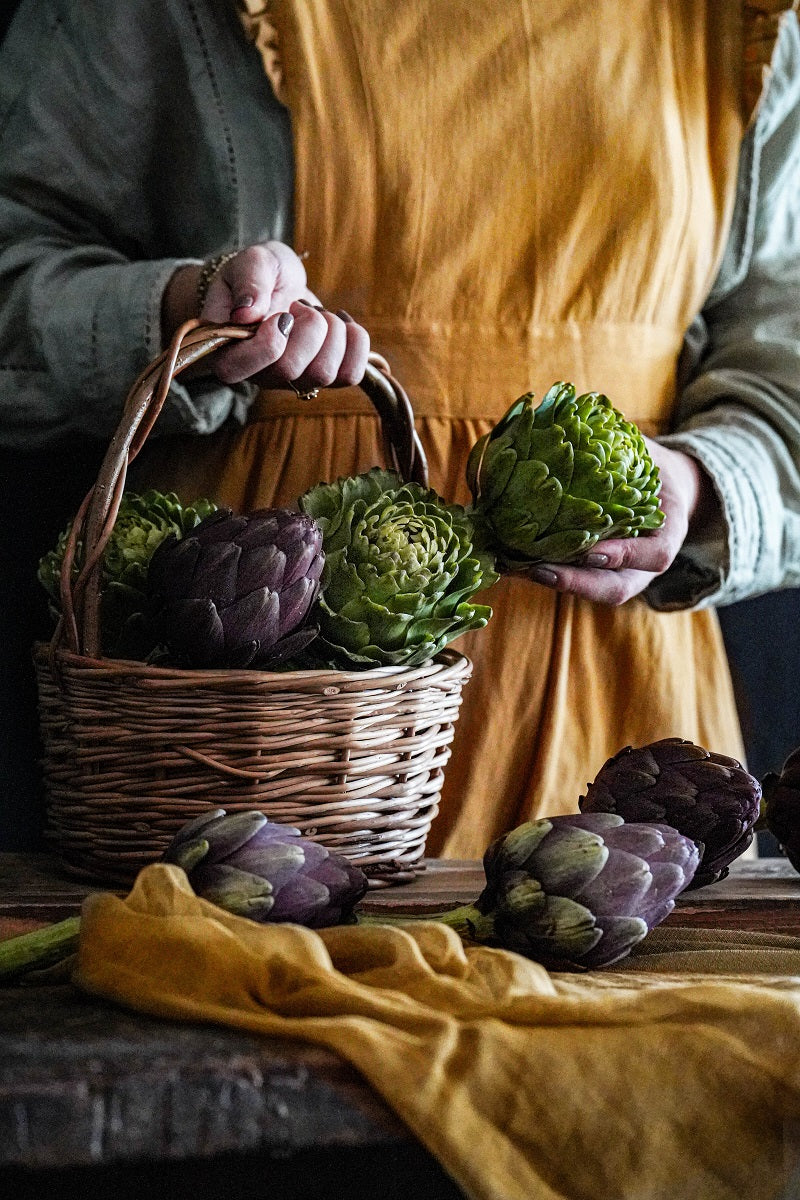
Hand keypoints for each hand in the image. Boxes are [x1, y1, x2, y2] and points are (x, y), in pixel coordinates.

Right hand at [161, 242, 369, 390]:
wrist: (279, 282)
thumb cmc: (259, 274)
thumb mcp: (251, 262)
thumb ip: (248, 282)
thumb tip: (247, 313)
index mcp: (227, 351)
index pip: (235, 371)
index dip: (266, 345)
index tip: (282, 315)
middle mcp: (260, 374)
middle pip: (290, 370)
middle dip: (307, 327)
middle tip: (299, 306)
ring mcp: (294, 380)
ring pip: (324, 374)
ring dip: (331, 332)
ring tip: (317, 313)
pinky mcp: (324, 376)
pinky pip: (351, 373)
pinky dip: (356, 342)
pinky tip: (342, 324)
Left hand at [523, 439, 717, 604]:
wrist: (659, 487)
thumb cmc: (649, 466)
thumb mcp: (644, 453)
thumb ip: (622, 442)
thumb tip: (575, 410)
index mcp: (666, 536)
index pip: (655, 555)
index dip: (626, 555)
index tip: (593, 551)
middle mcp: (642, 565)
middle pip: (614, 589)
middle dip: (575, 582)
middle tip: (537, 569)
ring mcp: (618, 573)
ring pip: (588, 590)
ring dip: (549, 581)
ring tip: (513, 568)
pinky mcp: (593, 572)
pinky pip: (570, 578)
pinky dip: (539, 572)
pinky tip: (508, 560)